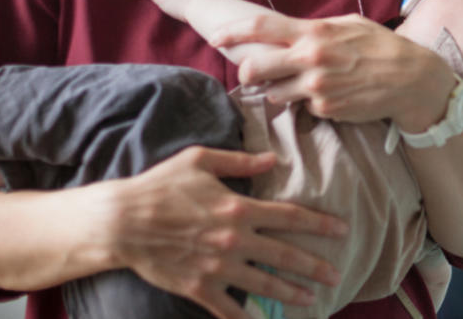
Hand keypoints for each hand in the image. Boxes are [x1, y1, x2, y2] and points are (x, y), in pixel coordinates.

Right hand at [105, 146, 347, 318]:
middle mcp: (234, 240)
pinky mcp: (199, 288)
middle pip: (285, 255)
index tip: (341, 231)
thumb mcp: (200, 161)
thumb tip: (273, 159)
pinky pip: (230, 309)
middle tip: (335, 274)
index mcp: (238, 208)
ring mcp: (218, 268)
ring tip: (312, 298)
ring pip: (265, 284)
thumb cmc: (159, 186)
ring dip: (292, 292)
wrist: (121, 222)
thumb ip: (240, 162)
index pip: (290, 217)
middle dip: (315, 266)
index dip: (319, 224)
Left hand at [209, 13, 455, 129]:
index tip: (214, 38)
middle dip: (248, 72)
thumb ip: (315, 28)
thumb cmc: (381, 47)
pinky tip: (334, 94)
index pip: (261, 27)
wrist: (412, 80)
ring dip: (282, 90)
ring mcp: (317, 87)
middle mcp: (311, 59)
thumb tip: (288, 31)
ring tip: (308, 83)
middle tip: (252, 74)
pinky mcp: (326, 109)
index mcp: (315, 32)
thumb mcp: (348, 24)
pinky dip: (311, 103)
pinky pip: (305, 108)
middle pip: (256, 67)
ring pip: (276, 93)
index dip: (232, 32)